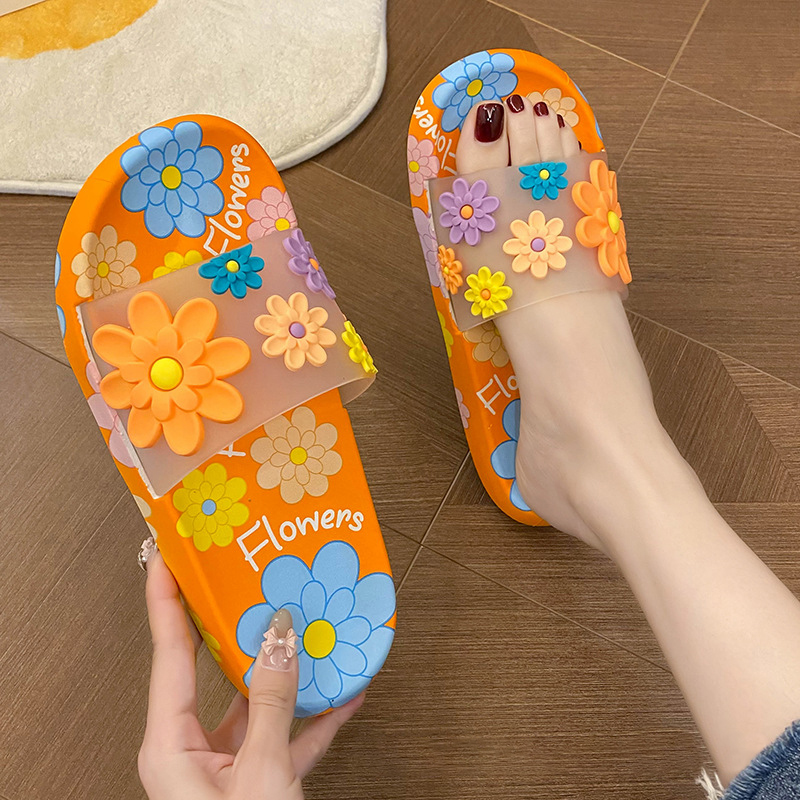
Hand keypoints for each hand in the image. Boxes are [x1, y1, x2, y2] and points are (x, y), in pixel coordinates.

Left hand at [138, 551, 362, 798]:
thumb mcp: (259, 773)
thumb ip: (272, 705)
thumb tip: (280, 640)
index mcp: (170, 745)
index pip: (168, 655)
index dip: (166, 600)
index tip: (168, 559)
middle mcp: (190, 750)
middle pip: (211, 667)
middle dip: (232, 622)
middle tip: (237, 580)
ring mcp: (224, 765)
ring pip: (254, 700)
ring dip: (286, 672)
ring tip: (308, 631)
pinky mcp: (255, 781)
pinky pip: (284, 735)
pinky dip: (313, 717)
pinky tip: (341, 695)